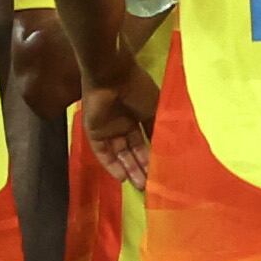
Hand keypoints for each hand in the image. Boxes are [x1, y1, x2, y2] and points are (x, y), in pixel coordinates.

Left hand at [81, 68, 159, 190]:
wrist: (112, 75)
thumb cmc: (137, 88)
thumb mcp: (154, 108)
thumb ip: (157, 128)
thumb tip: (167, 147)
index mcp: (138, 115)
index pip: (145, 141)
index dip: (152, 156)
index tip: (161, 172)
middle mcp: (123, 124)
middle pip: (132, 151)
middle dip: (141, 168)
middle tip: (151, 185)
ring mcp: (107, 129)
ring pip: (119, 154)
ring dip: (129, 169)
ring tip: (140, 185)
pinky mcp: (93, 132)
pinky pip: (102, 153)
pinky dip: (111, 165)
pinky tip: (122, 178)